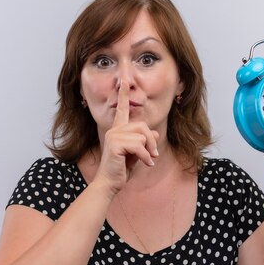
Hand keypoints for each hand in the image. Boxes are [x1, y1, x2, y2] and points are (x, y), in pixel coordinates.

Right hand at [94, 79, 158, 194]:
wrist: (110, 184)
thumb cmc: (121, 169)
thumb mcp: (137, 153)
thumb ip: (144, 141)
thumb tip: (154, 133)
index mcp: (117, 130)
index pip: (122, 109)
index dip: (124, 95)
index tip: (124, 80)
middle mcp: (114, 130)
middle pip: (142, 126)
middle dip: (151, 141)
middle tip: (153, 155)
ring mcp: (113, 136)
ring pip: (142, 136)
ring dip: (149, 151)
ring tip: (148, 161)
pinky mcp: (115, 144)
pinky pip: (139, 146)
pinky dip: (146, 157)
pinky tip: (146, 165)